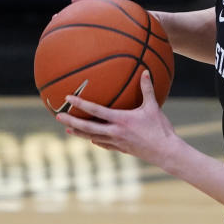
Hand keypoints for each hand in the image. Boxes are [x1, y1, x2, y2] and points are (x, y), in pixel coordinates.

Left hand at [55, 70, 179, 167]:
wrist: (165, 152)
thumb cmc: (161, 129)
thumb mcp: (154, 107)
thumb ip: (147, 89)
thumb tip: (145, 71)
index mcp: (121, 120)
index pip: (96, 110)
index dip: (80, 104)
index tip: (68, 98)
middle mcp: (115, 132)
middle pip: (87, 127)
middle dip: (71, 121)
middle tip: (58, 116)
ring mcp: (117, 142)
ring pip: (92, 137)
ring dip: (79, 133)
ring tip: (68, 129)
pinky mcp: (121, 149)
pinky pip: (104, 144)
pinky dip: (95, 140)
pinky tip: (92, 139)